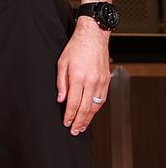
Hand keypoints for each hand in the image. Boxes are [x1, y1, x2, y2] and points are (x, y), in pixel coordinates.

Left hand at [57, 17, 110, 134]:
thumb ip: (61, 83)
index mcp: (78, 77)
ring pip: (95, 105)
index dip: (69, 115)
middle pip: (86, 108)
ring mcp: (101, 82)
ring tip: (82, 126)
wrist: (93, 37)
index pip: (74, 102)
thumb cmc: (75, 48)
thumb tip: (60, 99)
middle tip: (74, 131)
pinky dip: (96, 108)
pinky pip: (102, 99)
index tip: (66, 123)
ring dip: (89, 118)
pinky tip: (91, 114)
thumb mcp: (61, 63)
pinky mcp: (106, 81)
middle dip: (79, 121)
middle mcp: (91, 81)